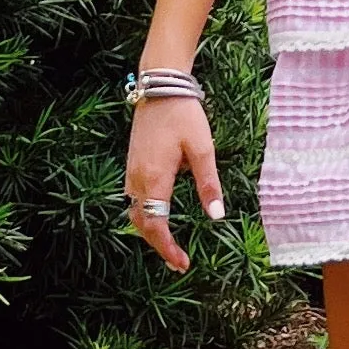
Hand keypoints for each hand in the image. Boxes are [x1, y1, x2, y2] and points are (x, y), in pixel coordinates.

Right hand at [123, 94, 224, 273]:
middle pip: (142, 224)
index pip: (156, 225)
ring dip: (150, 232)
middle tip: (179, 262)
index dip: (167, 248)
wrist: (160, 85)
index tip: (182, 263)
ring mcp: (132, 171)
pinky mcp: (132, 164)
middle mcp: (137, 179)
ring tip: (169, 245)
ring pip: (135, 213)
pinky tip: (158, 217)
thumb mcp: (203, 149)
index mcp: (154, 178)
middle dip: (158, 246)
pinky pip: (133, 199)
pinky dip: (144, 215)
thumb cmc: (184, 115)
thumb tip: (216, 216)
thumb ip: (208, 183)